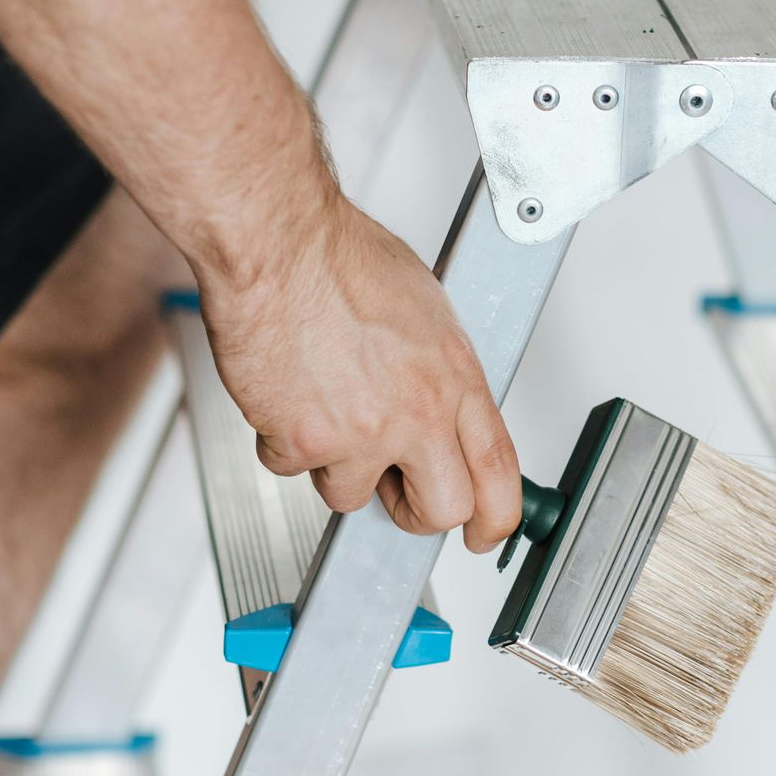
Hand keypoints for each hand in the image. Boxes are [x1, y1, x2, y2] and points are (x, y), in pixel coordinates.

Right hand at [198, 191, 521, 553]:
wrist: (276, 243)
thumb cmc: (339, 257)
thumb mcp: (425, 310)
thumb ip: (439, 371)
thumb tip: (441, 404)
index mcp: (456, 378)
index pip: (499, 471)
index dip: (496, 517)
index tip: (484, 533)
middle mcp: (418, 412)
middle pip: (442, 510)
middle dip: (415, 512)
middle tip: (393, 490)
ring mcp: (362, 432)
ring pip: (351, 496)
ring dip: (333, 464)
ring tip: (321, 405)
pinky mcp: (305, 441)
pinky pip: (291, 468)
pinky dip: (281, 439)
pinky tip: (284, 392)